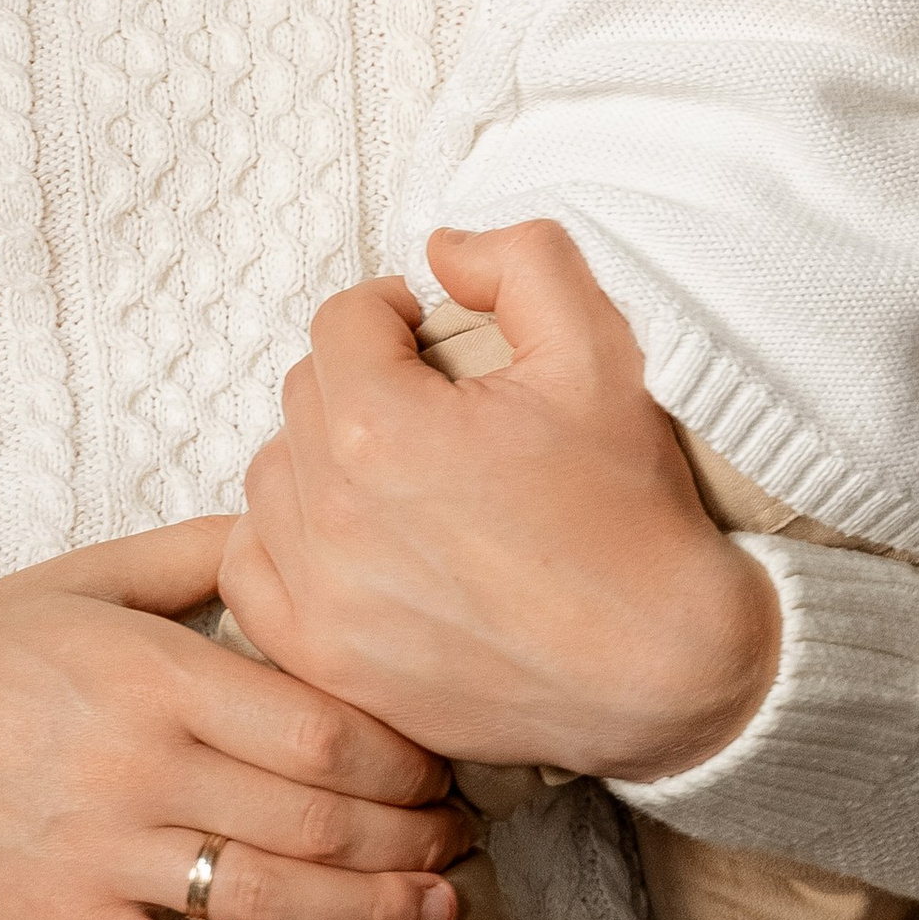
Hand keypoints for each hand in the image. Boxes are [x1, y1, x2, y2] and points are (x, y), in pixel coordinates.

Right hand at [0, 518, 474, 919]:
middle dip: (413, 833)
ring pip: (273, 900)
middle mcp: (137, 768)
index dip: (404, 752)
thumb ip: (203, 553)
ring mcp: (101, 857)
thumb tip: (304, 530)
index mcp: (151, 673)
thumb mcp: (87, 575)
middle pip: (318, 816)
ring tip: (441, 908)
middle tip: (467, 835)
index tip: (445, 756)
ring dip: (376, 913)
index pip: (321, 723)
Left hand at [221, 223, 785, 786]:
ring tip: (398, 473)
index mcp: (383, 428)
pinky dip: (288, 544)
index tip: (432, 335)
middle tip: (433, 405)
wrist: (666, 669)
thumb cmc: (633, 513)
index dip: (391, 312)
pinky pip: (252, 571)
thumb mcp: (602, 349)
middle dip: (361, 380)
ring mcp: (320, 599)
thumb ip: (521, 260)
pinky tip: (351, 541)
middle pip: (302, 395)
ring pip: (273, 479)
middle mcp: (332, 516)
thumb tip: (442, 250)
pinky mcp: (324, 662)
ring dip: (321, 458)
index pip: (340, 323)